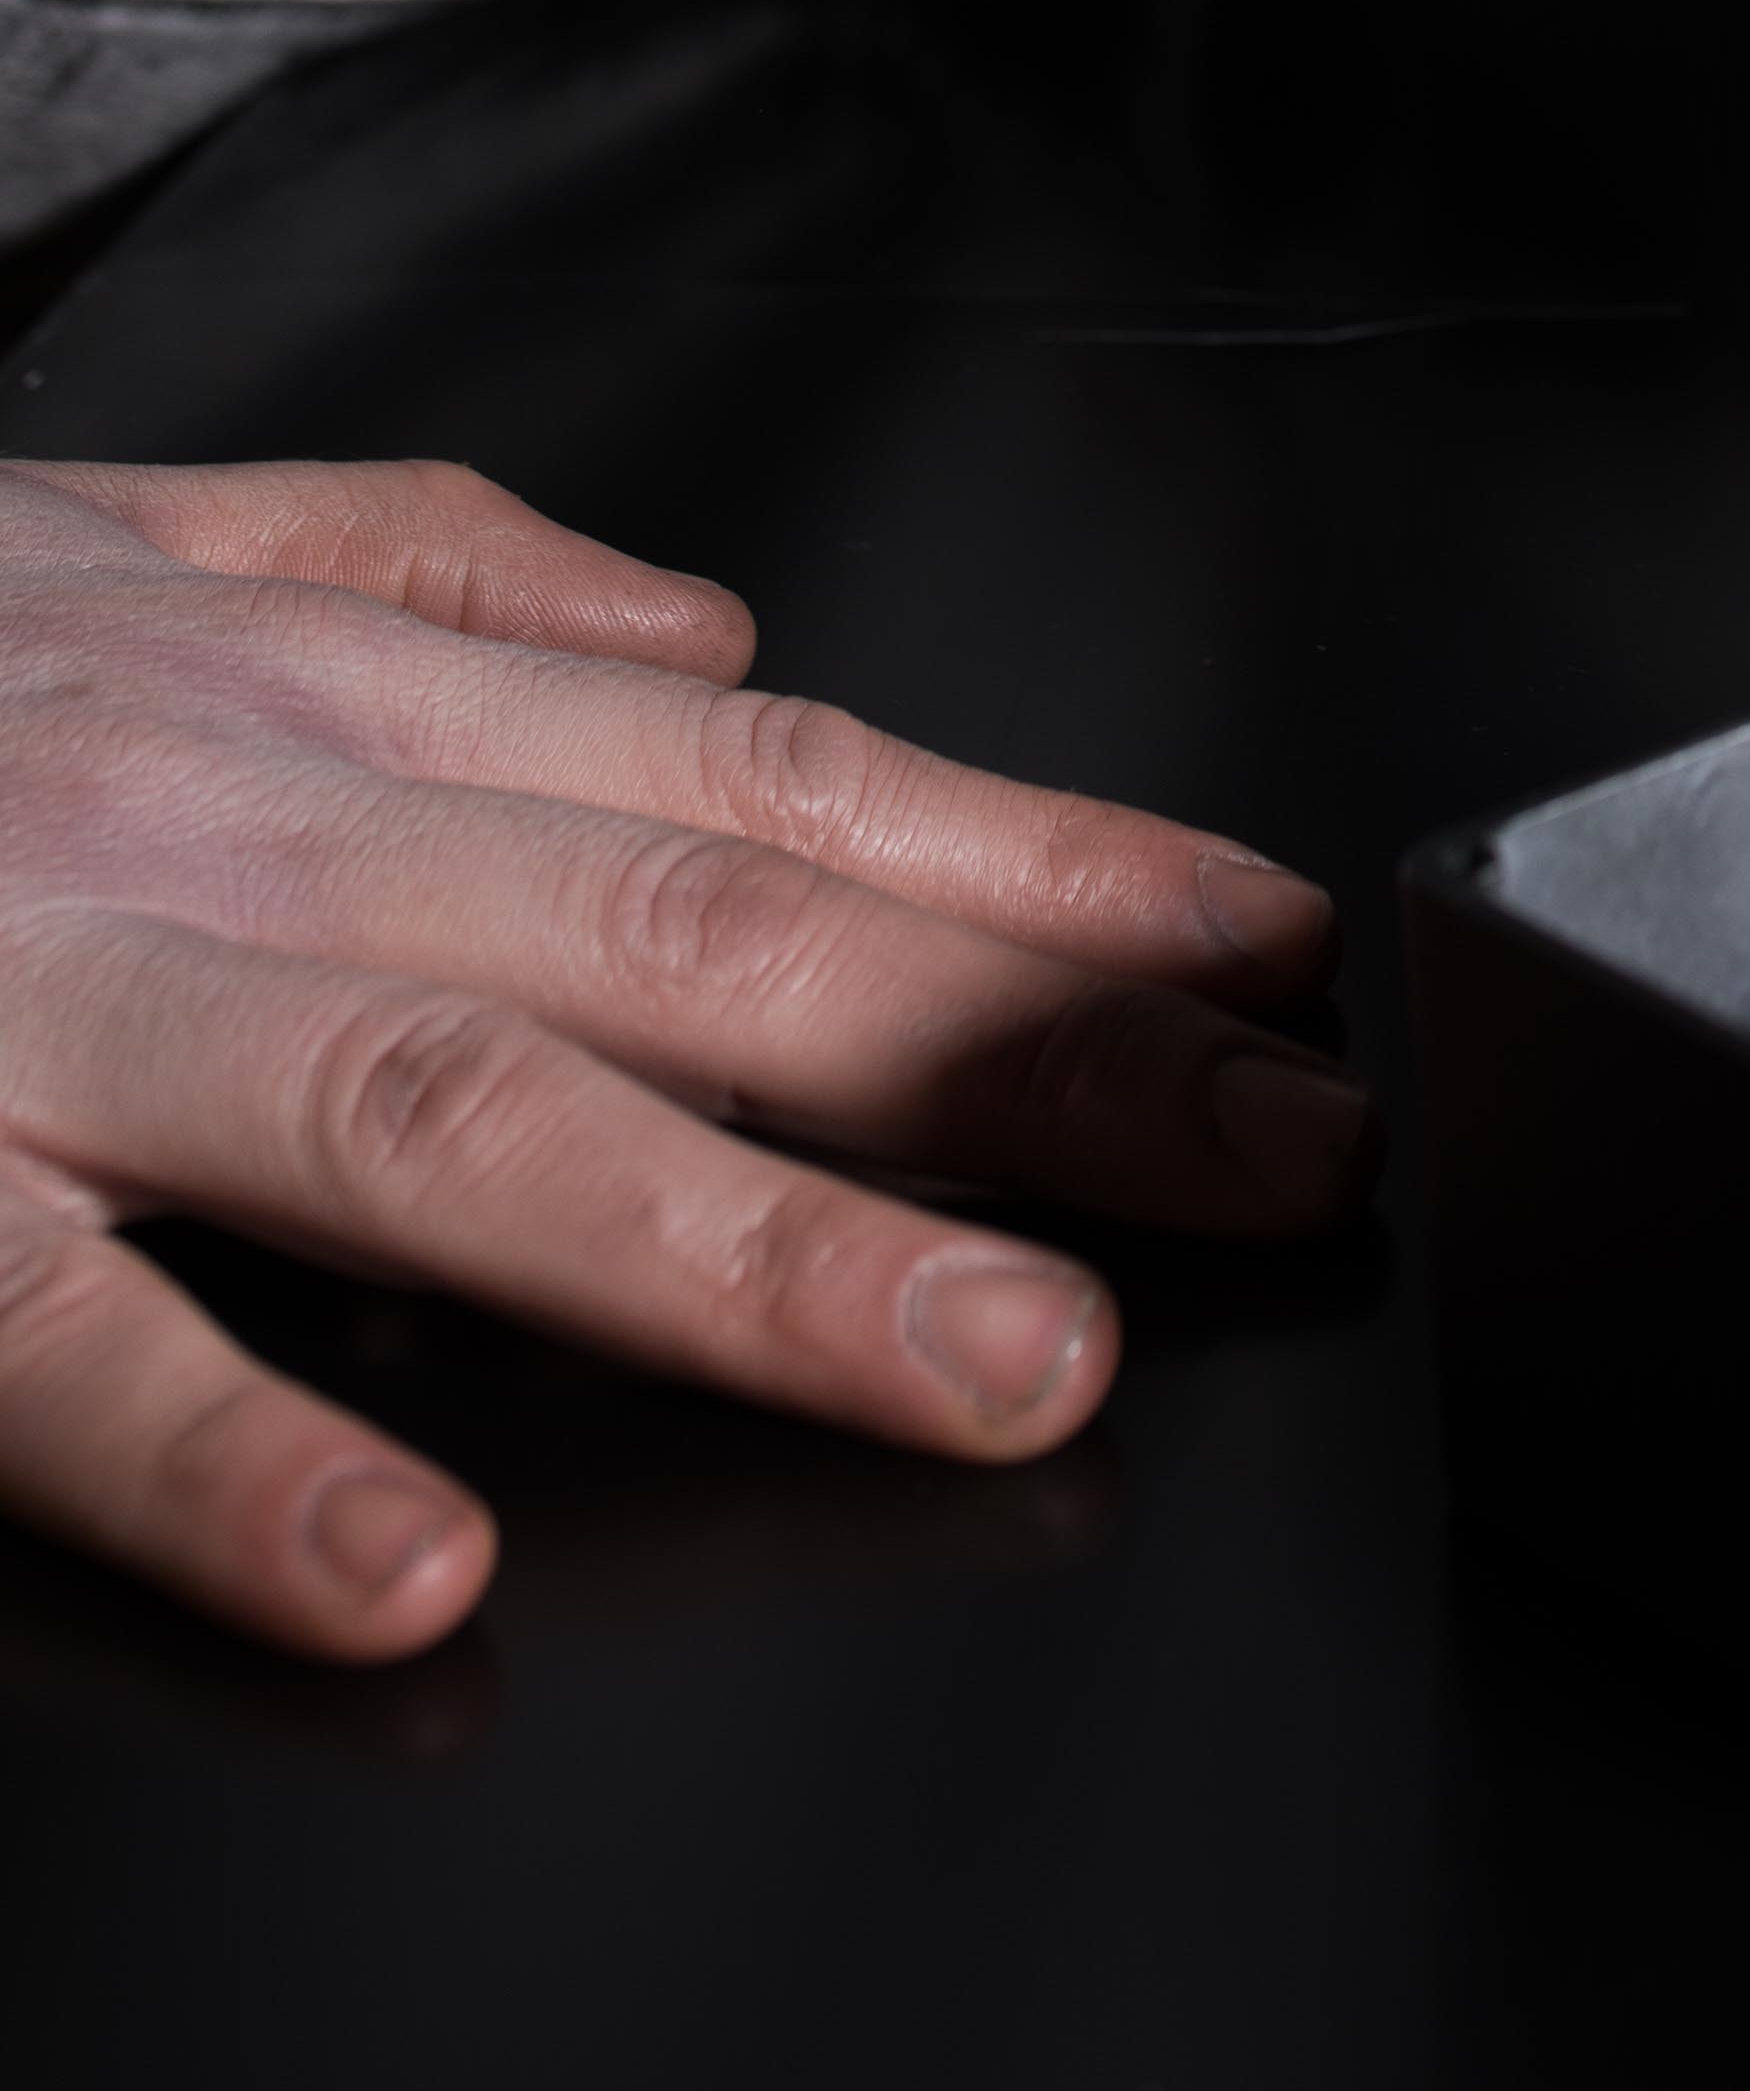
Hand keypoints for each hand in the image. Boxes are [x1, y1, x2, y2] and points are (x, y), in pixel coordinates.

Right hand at [0, 455, 1369, 1661]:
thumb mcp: (115, 537)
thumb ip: (420, 561)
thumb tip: (710, 634)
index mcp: (316, 701)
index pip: (778, 787)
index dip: (1055, 873)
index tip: (1284, 963)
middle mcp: (239, 821)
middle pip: (708, 946)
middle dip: (1026, 1068)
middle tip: (1276, 1174)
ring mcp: (49, 998)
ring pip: (449, 1113)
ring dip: (743, 1248)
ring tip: (993, 1360)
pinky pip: (50, 1340)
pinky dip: (233, 1443)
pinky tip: (405, 1553)